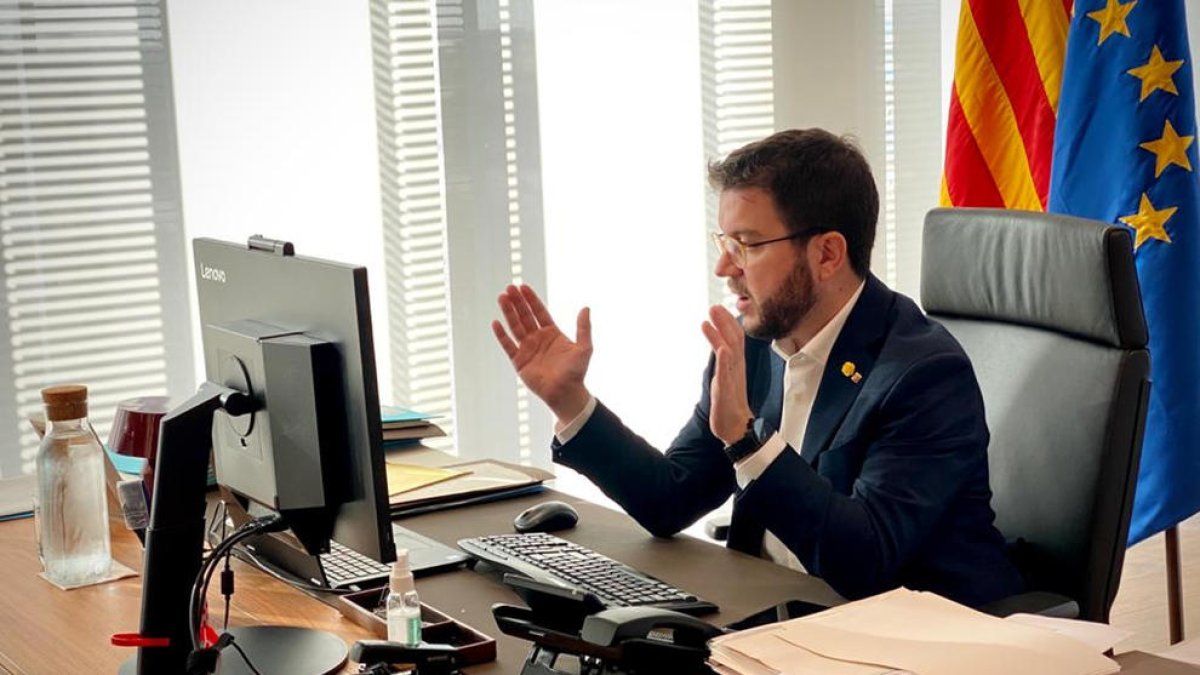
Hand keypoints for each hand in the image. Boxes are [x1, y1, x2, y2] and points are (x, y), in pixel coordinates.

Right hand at [492, 284, 592, 421]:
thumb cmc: (576, 372)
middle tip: (509, 288)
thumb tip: (586, 308)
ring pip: (515, 326)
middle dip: (517, 302)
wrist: (566, 393)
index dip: (531, 299)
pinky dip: (501, 335)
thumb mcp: (584, 348)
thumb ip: (584, 328)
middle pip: (525, 316)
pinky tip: (496, 322)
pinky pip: (508, 345)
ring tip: (501, 298)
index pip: (539, 312)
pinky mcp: (519, 361)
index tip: (523, 287)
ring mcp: (527, 349)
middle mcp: (538, 339)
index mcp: (552, 333)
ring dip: (508, 312)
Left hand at [701, 305, 752, 444]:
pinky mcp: (725, 391)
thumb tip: (720, 346)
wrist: (735, 427)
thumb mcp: (725, 376)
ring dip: (720, 334)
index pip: (735, 339)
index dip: (728, 322)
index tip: (719, 307)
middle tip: (713, 306)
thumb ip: (724, 361)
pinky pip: (726, 374)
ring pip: (728, 352)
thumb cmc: (729, 401)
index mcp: (736, 364)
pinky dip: (724, 360)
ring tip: (710, 319)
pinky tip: (721, 349)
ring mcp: (731, 378)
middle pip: (733, 340)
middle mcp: (735, 368)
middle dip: (724, 322)